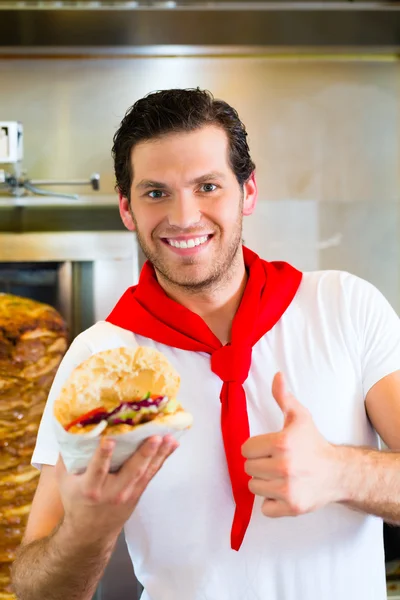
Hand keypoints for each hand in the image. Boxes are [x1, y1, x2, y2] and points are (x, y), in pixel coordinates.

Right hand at [55, 435, 177, 540]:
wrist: (90, 533)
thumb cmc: (76, 500)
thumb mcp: (65, 481)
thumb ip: (66, 457)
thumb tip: (69, 428)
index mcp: (90, 488)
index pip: (97, 470)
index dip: (103, 456)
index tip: (109, 441)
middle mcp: (112, 492)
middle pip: (130, 472)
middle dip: (143, 454)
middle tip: (154, 437)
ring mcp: (128, 493)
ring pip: (146, 472)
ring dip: (159, 454)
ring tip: (169, 437)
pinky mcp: (138, 492)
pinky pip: (152, 473)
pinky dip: (163, 458)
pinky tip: (172, 444)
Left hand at [242, 372, 342, 517]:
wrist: (337, 472)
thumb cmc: (314, 443)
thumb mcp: (299, 417)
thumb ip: (283, 397)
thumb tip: (277, 376)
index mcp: (282, 443)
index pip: (246, 449)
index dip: (256, 448)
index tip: (269, 449)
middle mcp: (284, 466)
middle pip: (249, 468)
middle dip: (259, 465)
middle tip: (276, 462)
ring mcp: (288, 489)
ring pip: (254, 487)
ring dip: (264, 482)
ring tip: (280, 476)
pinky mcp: (291, 507)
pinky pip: (265, 507)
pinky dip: (271, 502)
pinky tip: (283, 491)